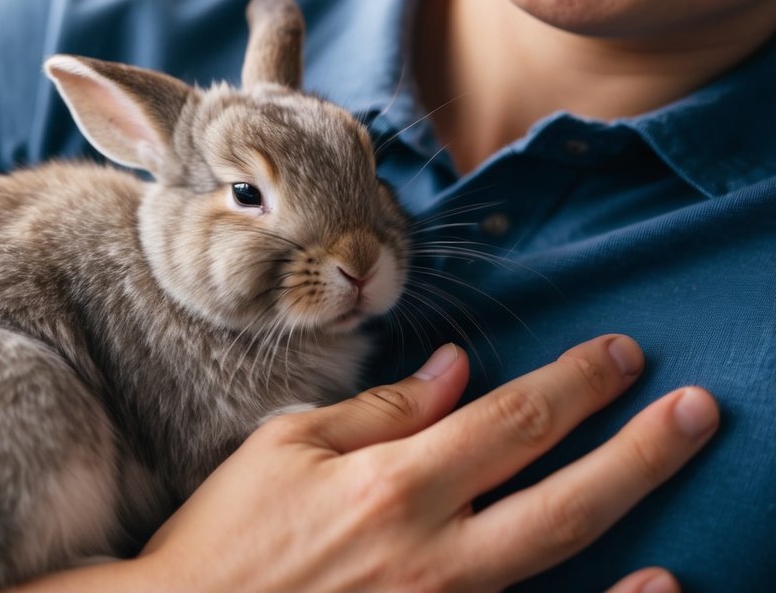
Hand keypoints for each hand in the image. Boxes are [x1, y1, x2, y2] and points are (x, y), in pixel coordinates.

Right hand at [138, 335, 717, 591]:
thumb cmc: (229, 535)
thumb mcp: (286, 447)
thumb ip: (379, 411)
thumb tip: (456, 370)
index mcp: (391, 484)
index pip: (509, 421)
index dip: (575, 385)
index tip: (621, 356)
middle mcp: (432, 549)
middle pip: (560, 489)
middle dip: (638, 444)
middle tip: (698, 406)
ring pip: (564, 560)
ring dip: (638, 512)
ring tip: (689, 469)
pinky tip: (658, 583)